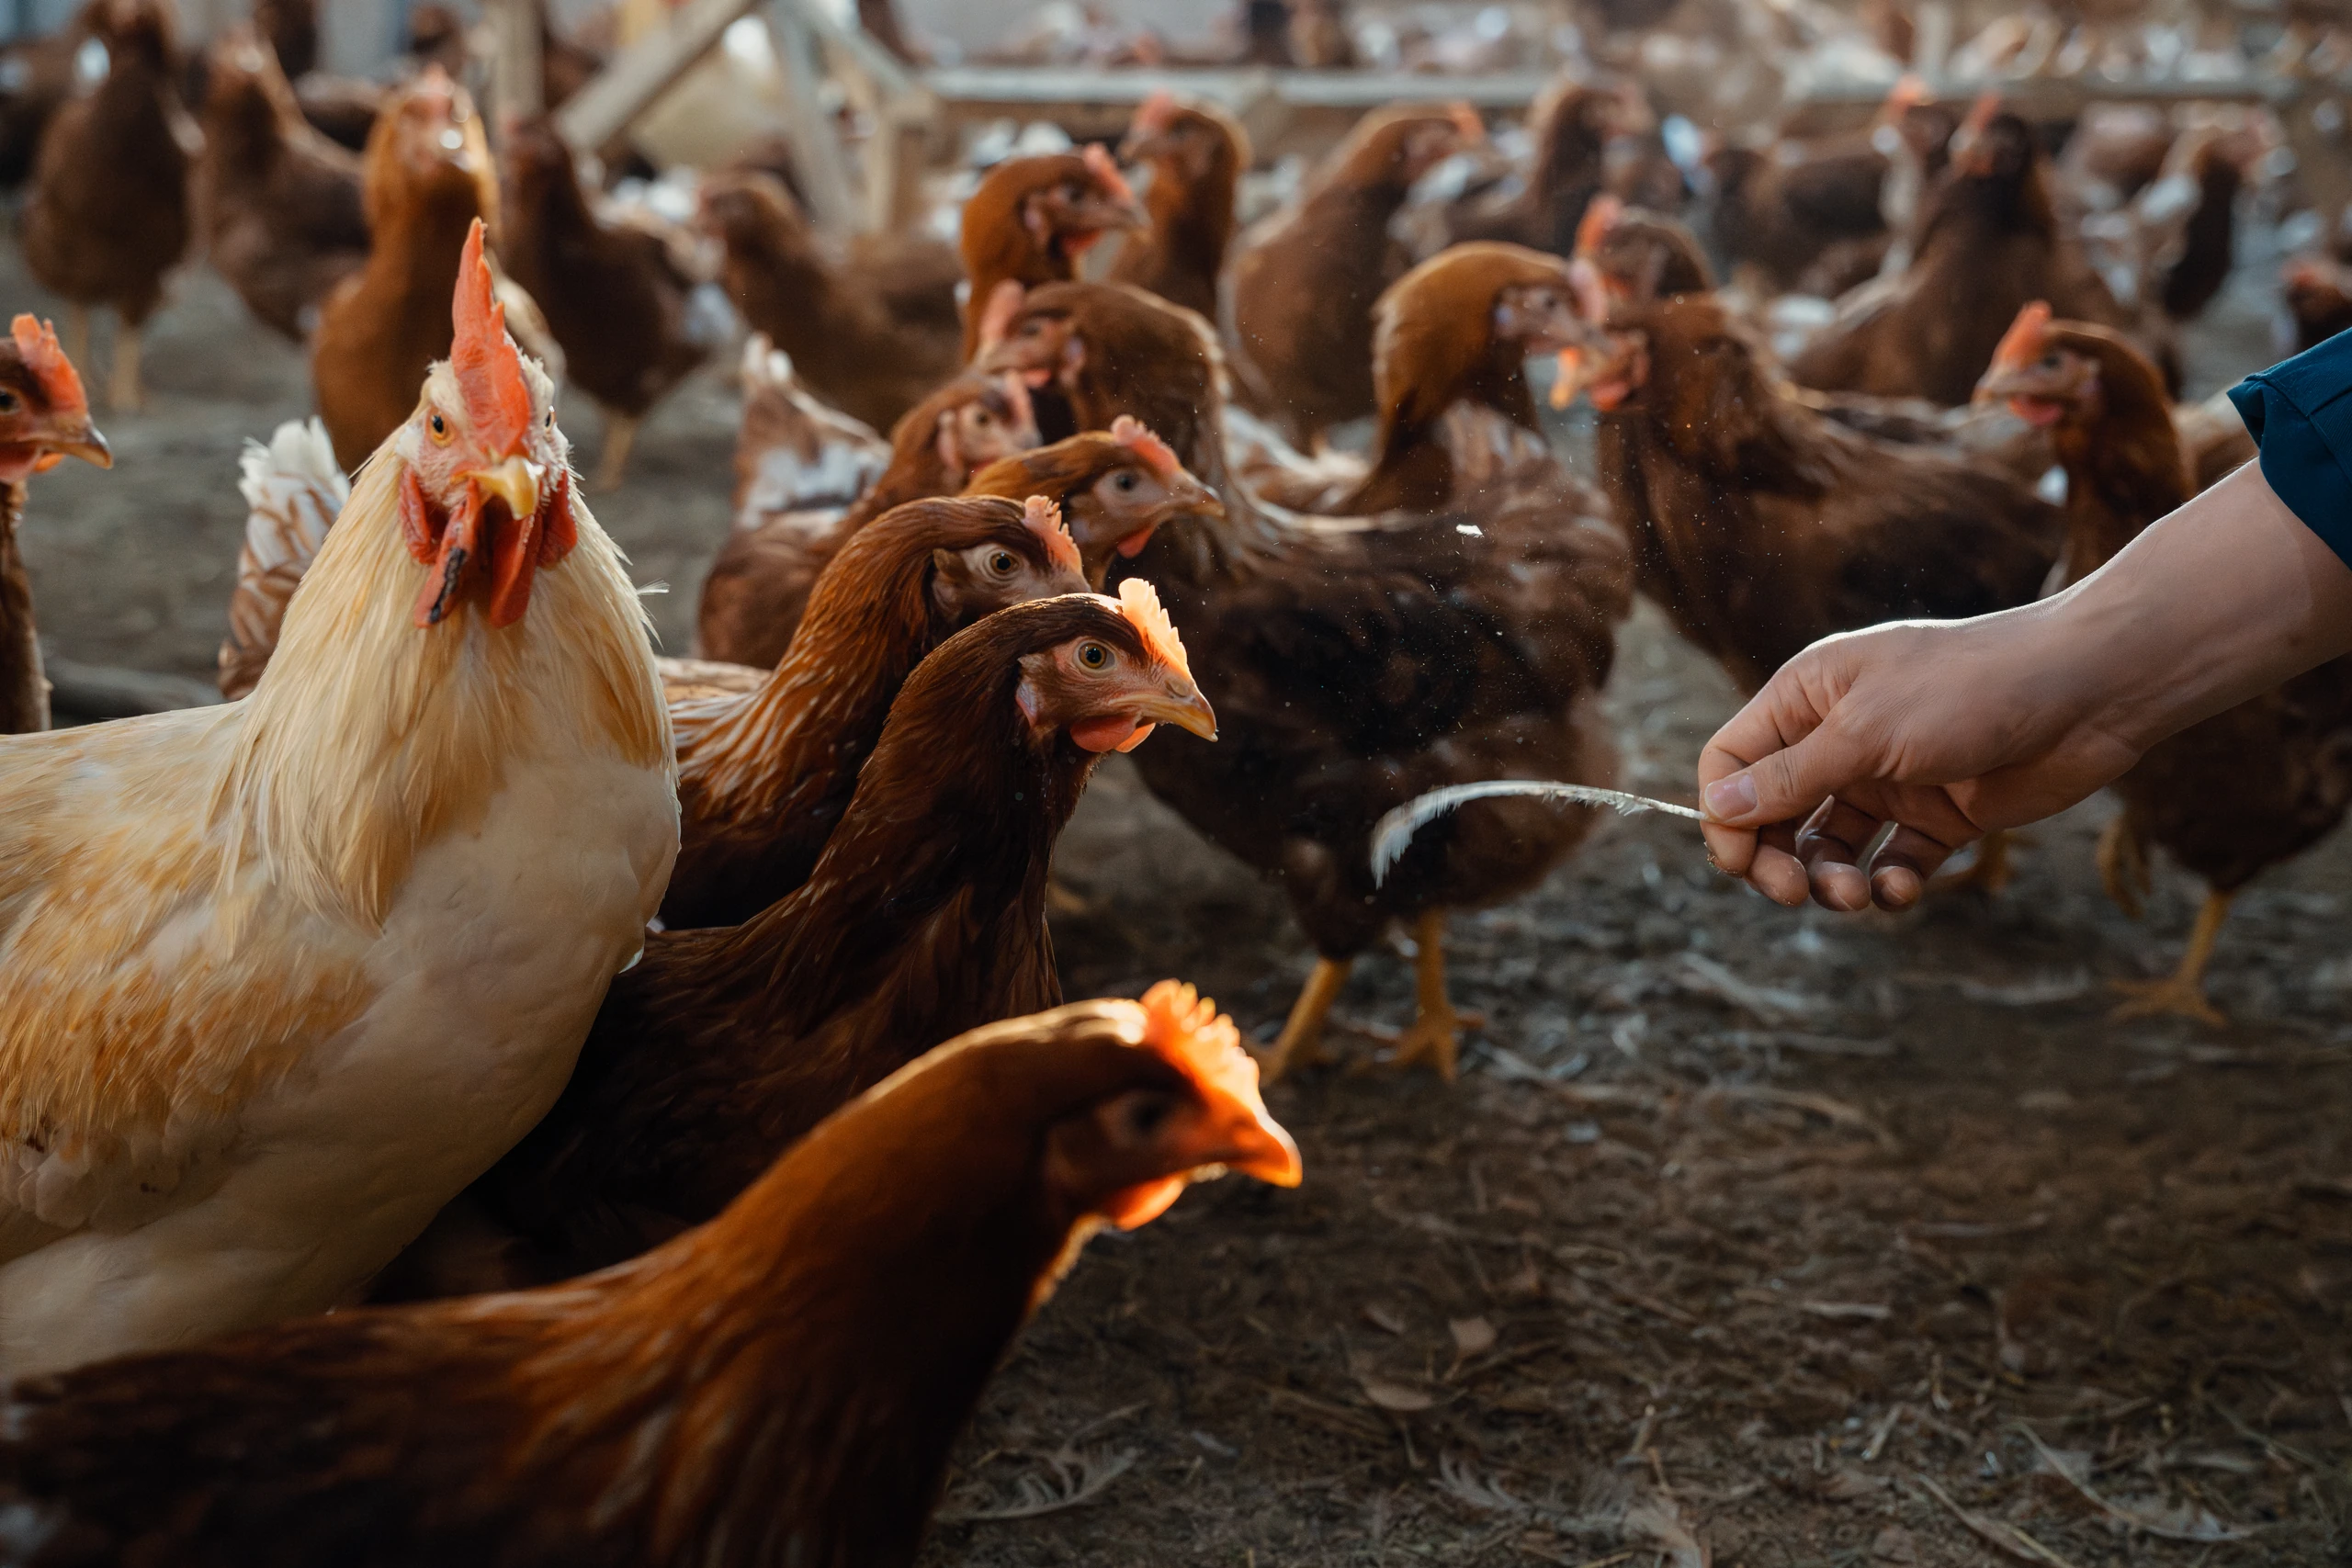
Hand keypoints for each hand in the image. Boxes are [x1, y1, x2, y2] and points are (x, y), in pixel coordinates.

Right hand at [1696, 612, 2144, 909]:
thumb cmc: (1972, 688)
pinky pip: (1891, 860)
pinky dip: (1887, 883)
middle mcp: (1840, 737)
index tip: (1739, 863)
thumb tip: (1718, 808)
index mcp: (1808, 698)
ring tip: (1857, 897)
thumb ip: (1791, 777)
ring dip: (1831, 879)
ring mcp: (1889, 777)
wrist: (2089, 692)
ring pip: (1830, 845)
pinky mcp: (1939, 813)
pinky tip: (1899, 889)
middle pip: (1774, 814)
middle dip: (1776, 859)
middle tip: (1793, 894)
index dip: (1725, 814)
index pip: (1734, 762)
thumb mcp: (1866, 732)